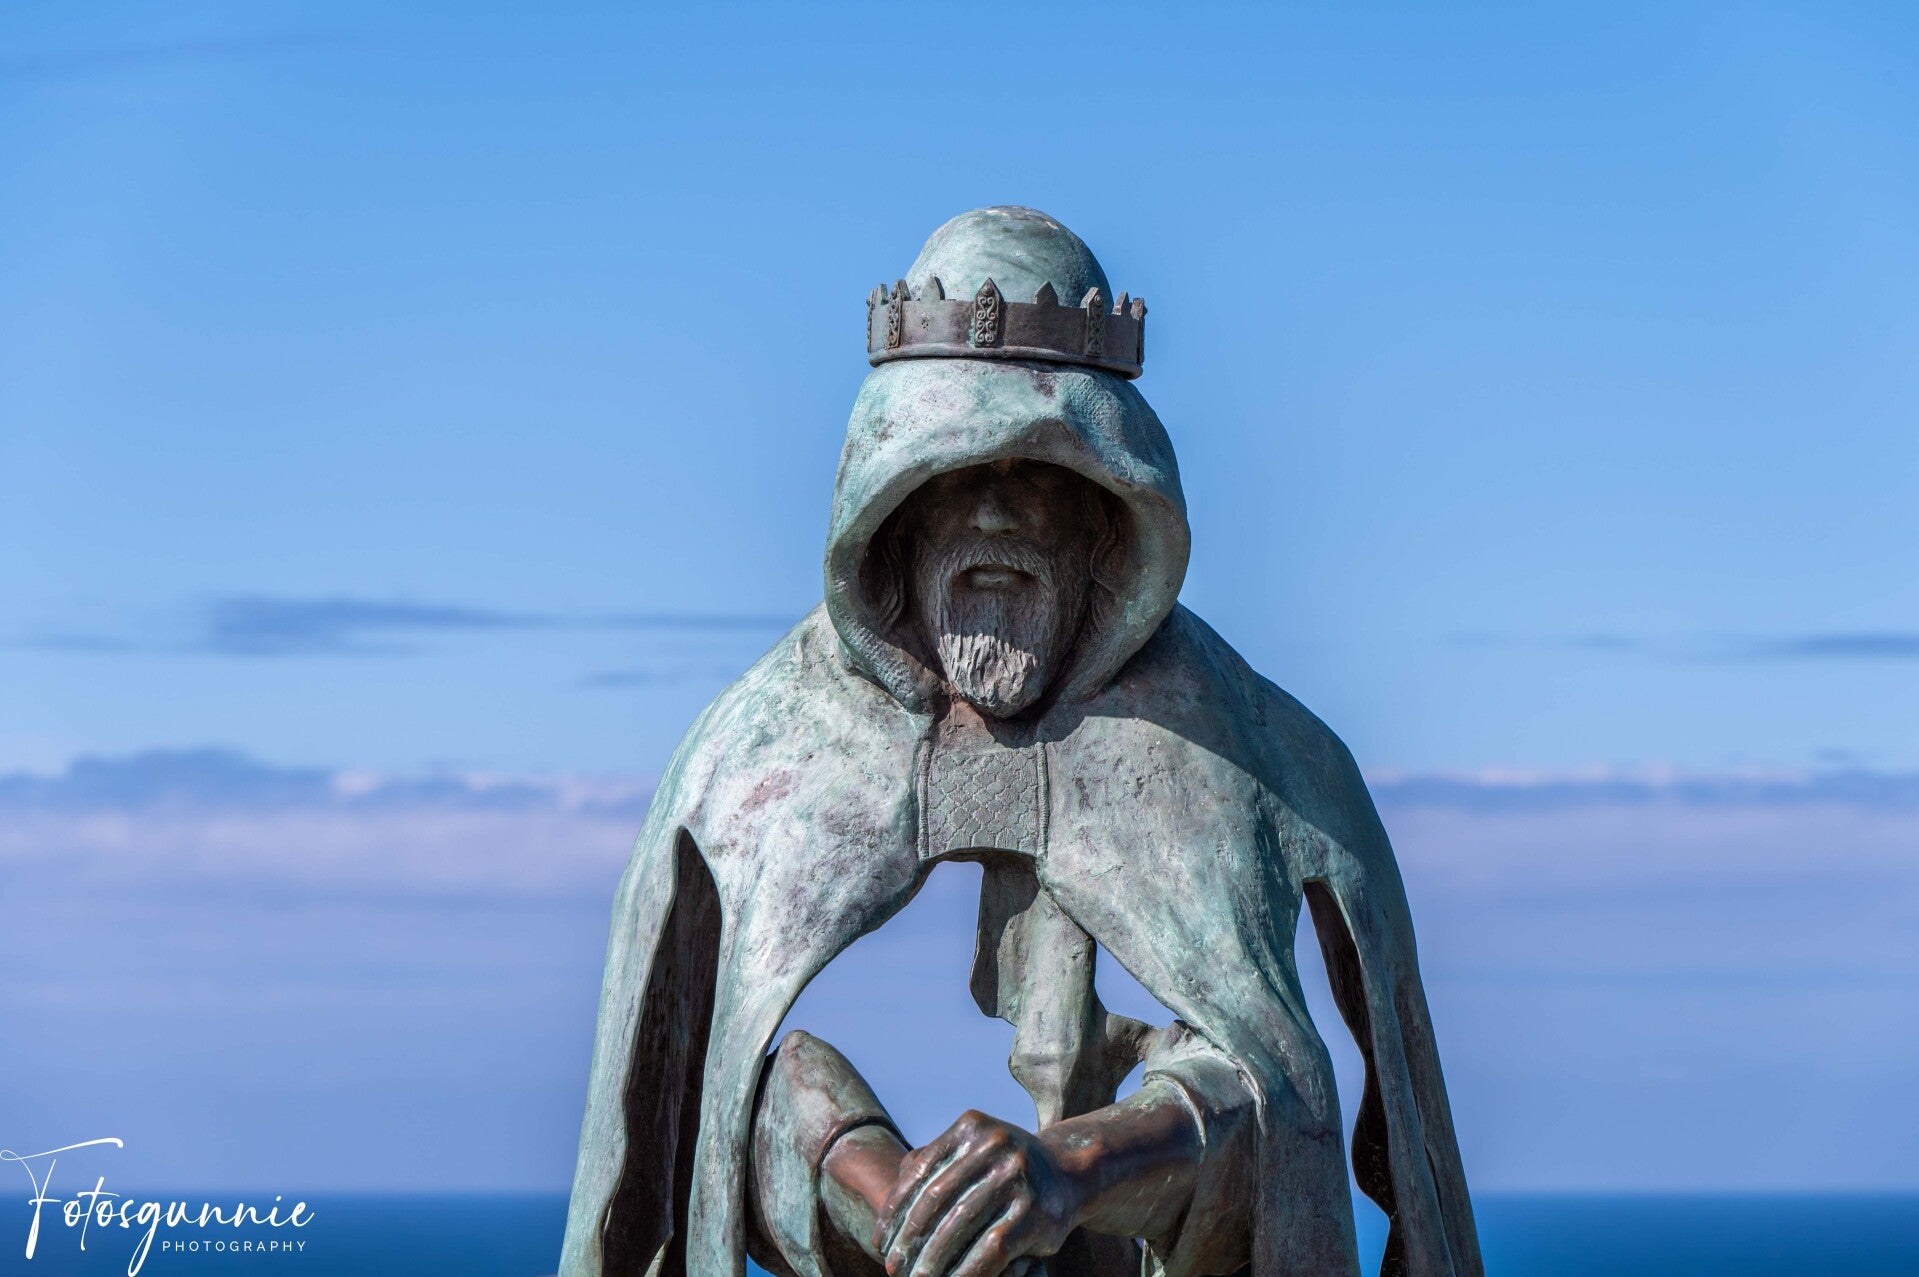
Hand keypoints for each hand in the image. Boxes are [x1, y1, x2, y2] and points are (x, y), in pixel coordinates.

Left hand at [872, 1109, 1085, 1276]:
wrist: (1069, 1173)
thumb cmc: (1004, 1169)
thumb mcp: (971, 1153)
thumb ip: (931, 1168)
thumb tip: (887, 1212)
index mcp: (971, 1126)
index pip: (920, 1173)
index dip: (895, 1211)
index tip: (879, 1243)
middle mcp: (995, 1145)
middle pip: (935, 1201)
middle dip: (909, 1240)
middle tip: (892, 1268)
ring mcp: (1017, 1178)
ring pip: (959, 1228)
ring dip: (931, 1262)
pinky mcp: (1035, 1215)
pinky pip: (989, 1251)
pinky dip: (965, 1273)